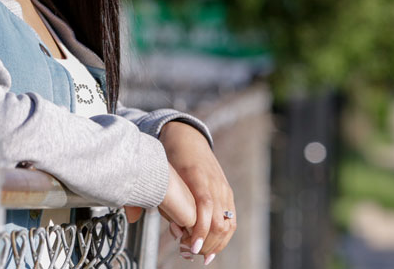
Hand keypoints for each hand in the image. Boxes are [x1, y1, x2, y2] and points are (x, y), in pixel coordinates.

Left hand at [159, 121, 235, 262]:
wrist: (187, 137)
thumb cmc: (171, 156)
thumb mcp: (162, 175)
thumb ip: (166, 203)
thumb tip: (176, 233)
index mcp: (197, 176)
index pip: (205, 207)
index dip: (200, 230)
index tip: (192, 247)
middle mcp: (215, 183)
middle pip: (219, 221)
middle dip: (206, 243)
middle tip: (190, 253)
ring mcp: (224, 188)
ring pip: (228, 224)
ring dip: (216, 244)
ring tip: (201, 256)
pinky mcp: (227, 193)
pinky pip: (231, 220)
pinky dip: (223, 237)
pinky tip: (211, 248)